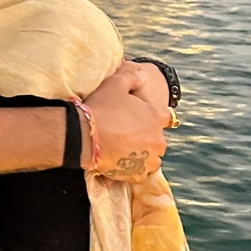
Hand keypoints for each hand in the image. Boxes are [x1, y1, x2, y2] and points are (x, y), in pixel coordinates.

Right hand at [84, 65, 170, 181]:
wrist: (84, 136)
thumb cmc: (101, 107)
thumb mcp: (116, 82)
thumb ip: (133, 77)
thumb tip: (143, 76)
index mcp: (157, 116)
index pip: (166, 116)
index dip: (152, 115)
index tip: (139, 116)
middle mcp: (159, 139)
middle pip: (157, 137)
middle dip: (146, 135)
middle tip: (124, 132)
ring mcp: (150, 159)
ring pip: (152, 156)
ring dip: (142, 153)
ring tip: (122, 148)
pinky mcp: (139, 174)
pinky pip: (141, 172)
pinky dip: (133, 168)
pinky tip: (119, 161)